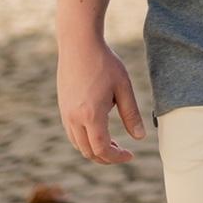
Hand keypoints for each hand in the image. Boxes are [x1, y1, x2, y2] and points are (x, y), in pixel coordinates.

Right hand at [57, 34, 145, 164]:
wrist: (79, 45)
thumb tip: (140, 137)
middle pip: (88, 151)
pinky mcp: (63, 108)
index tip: (130, 155)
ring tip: (113, 142)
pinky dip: (86, 139)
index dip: (116, 157)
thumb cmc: (104, 63)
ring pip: (79, 145)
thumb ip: (131, 114)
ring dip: (95, 149)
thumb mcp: (123, 87)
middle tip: (123, 151)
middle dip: (106, 157)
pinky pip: (73, 133)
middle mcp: (74, 119)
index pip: (102, 149)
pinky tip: (99, 129)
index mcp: (91, 115)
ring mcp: (65, 115)